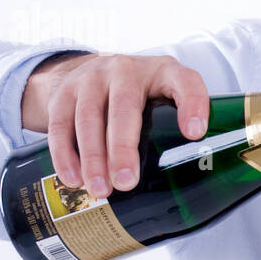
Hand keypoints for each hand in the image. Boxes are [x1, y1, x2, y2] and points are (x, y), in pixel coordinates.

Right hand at [21, 53, 209, 197]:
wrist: (92, 71)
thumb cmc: (142, 94)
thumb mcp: (167, 97)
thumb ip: (183, 125)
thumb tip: (200, 179)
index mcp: (164, 72)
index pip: (185, 82)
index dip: (192, 105)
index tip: (194, 134)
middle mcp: (126, 69)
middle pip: (124, 106)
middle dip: (123, 148)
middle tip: (127, 183)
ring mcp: (92, 78)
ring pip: (88, 117)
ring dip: (93, 157)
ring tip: (101, 190)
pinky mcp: (64, 92)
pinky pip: (60, 124)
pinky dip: (65, 155)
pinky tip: (73, 179)